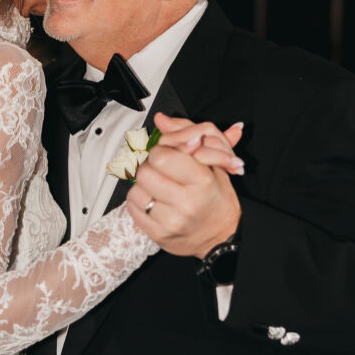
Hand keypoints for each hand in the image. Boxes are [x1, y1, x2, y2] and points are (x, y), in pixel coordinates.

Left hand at [127, 113, 241, 257]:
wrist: (222, 235)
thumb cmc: (216, 196)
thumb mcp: (212, 163)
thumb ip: (188, 136)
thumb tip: (160, 118)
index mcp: (202, 181)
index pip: (161, 156)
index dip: (161, 151)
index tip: (168, 156)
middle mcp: (187, 203)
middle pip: (145, 172)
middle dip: (150, 168)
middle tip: (162, 172)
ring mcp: (171, 222)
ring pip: (135, 191)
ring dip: (143, 185)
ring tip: (159, 188)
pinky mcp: (159, 235)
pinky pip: (133, 209)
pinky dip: (139, 202)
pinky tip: (154, 201)